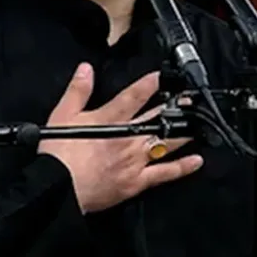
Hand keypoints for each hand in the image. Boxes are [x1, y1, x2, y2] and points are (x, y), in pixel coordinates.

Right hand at [38, 63, 202, 213]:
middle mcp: (128, 138)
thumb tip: (86, 69)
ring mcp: (135, 160)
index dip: (150, 84)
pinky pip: (164, 173)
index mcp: (110, 119)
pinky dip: (182, 167)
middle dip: (175, 107)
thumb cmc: (58, 153)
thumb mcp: (63, 115)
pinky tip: (197, 160)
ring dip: (184, 132)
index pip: (134, 96)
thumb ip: (77, 91)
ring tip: (199, 124)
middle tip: (189, 100)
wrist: (58, 187)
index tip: (162, 76)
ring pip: (167, 143)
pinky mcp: (137, 182)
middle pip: (157, 118)